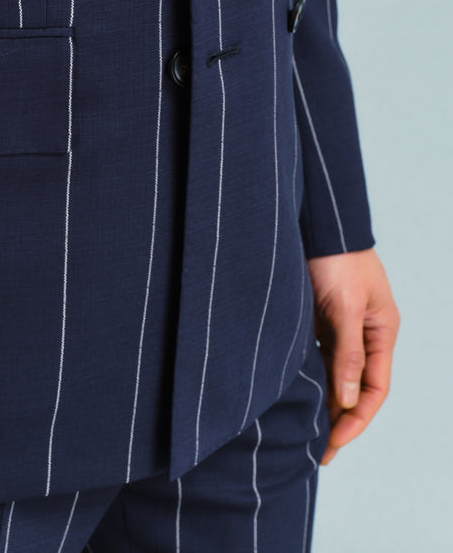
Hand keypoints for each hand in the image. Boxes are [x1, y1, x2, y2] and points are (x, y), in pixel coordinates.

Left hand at [307, 248, 398, 465]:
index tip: (332, 444)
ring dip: (321, 398)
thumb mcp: (345, 307)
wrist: (317, 221)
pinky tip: (291, 393)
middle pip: (354, 386)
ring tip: (301, 429)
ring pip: (334, 372)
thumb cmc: (336, 259)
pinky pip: (316, 354)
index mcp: (381, 332)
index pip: (374, 389)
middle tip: (314, 450)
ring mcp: (341, 325)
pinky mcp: (318, 316)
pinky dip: (308, 374)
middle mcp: (364, 333)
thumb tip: (348, 401)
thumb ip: (347, 353)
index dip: (355, 420)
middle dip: (337, 418)